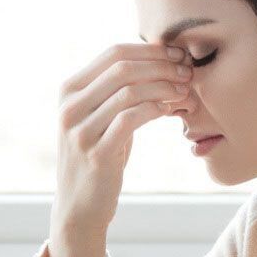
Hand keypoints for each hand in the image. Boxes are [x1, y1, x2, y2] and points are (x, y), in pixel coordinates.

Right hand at [48, 42, 193, 256]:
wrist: (79, 206)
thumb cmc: (98, 155)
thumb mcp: (99, 116)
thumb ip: (116, 89)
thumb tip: (160, 57)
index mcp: (69, 90)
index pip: (114, 53)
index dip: (150, 50)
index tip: (178, 55)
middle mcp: (69, 106)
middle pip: (123, 67)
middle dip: (161, 65)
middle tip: (187, 71)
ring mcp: (80, 130)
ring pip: (129, 91)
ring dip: (164, 87)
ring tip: (184, 91)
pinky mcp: (96, 153)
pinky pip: (131, 119)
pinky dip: (156, 109)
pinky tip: (170, 111)